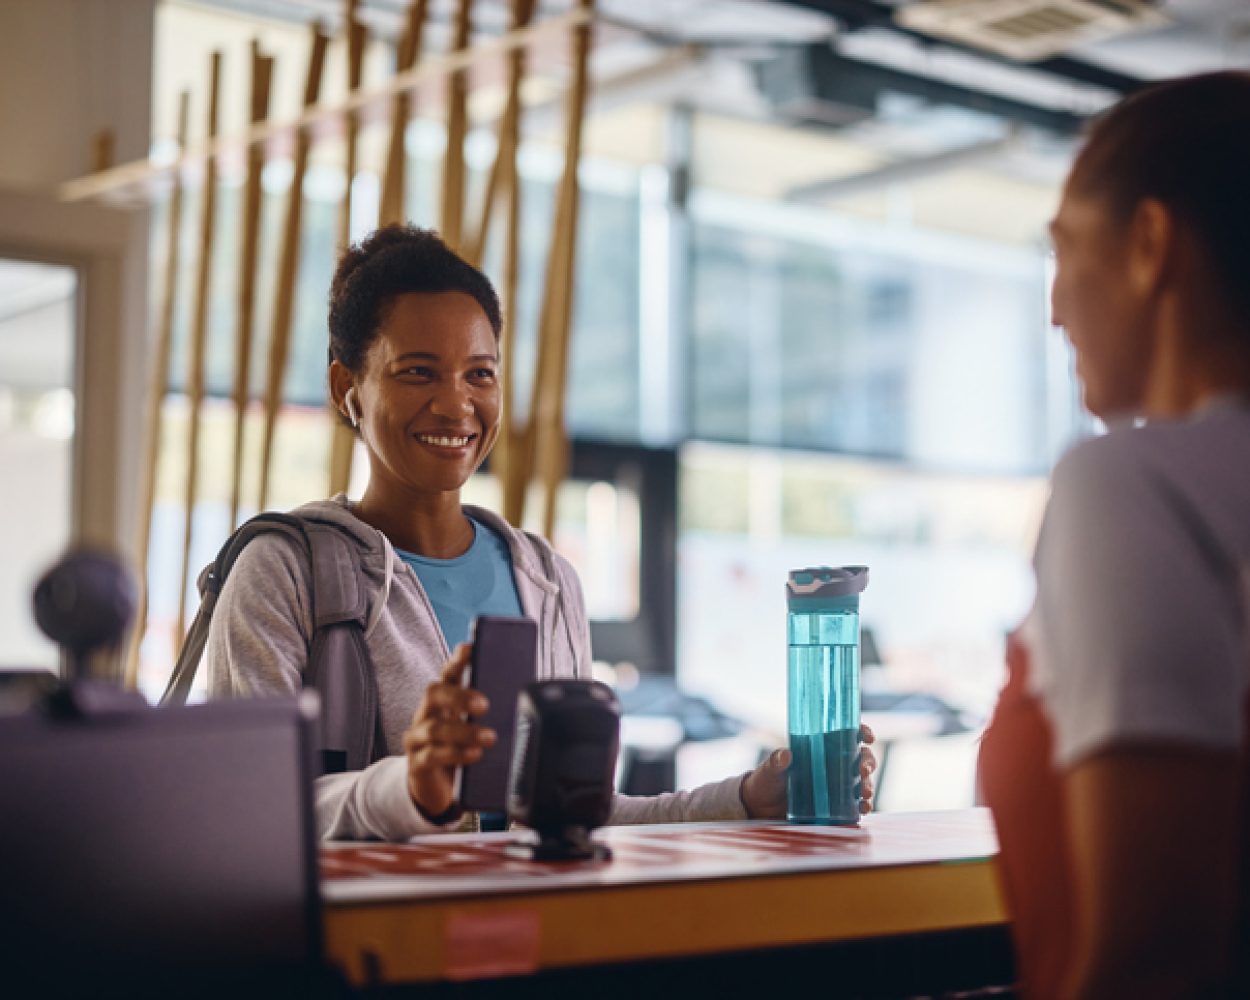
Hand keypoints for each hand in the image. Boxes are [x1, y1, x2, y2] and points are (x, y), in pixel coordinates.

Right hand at [402, 643, 494, 820]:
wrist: (439, 788)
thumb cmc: (464, 748)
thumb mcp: (477, 728)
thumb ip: (495, 713)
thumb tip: (527, 700)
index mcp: (445, 699)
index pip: (449, 673)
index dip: (458, 660)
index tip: (470, 649)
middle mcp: (427, 712)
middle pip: (434, 693)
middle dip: (459, 695)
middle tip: (484, 704)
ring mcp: (418, 737)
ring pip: (434, 728)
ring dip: (464, 732)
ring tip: (489, 737)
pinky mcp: (417, 763)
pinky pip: (432, 756)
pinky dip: (455, 754)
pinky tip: (474, 755)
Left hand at [740, 724, 877, 818]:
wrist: (760, 809)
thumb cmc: (766, 781)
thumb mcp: (770, 769)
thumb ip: (776, 762)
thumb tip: (785, 755)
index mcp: (821, 747)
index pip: (847, 734)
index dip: (862, 732)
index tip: (867, 736)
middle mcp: (832, 764)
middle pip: (860, 758)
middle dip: (867, 762)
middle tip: (863, 770)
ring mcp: (836, 785)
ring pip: (861, 781)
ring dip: (868, 785)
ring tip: (865, 794)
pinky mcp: (835, 806)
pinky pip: (855, 804)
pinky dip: (863, 806)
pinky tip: (863, 808)